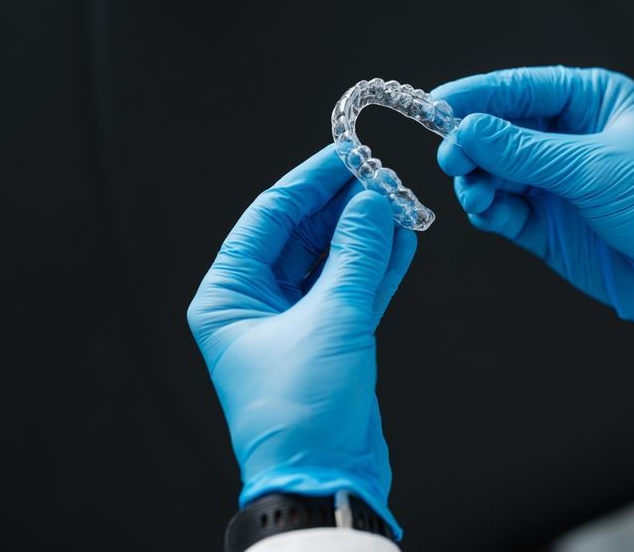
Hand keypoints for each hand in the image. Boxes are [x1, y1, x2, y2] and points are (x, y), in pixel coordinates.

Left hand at [187, 145, 415, 536]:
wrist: (326, 480)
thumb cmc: (302, 413)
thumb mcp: (332, 319)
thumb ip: (356, 255)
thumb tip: (372, 202)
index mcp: (230, 294)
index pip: (270, 216)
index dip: (311, 180)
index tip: (347, 154)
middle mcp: (256, 303)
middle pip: (303, 233)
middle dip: (345, 206)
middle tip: (384, 178)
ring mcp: (295, 320)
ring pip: (333, 259)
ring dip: (367, 234)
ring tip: (400, 204)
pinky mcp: (330, 338)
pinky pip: (353, 287)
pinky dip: (378, 265)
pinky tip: (402, 240)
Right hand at [434, 67, 633, 352]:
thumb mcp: (593, 168)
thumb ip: (523, 151)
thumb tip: (464, 131)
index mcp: (590, 101)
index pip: (521, 89)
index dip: (478, 96)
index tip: (439, 107)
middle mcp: (567, 136)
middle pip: (498, 129)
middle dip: (472, 143)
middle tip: (453, 159)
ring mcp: (553, 181)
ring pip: (493, 171)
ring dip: (477, 180)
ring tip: (478, 193)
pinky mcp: (544, 223)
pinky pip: (501, 208)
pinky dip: (487, 209)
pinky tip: (486, 212)